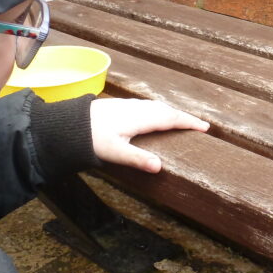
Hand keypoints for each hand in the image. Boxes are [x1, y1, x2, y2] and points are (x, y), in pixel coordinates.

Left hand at [90, 98, 209, 173]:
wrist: (67, 124)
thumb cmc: (90, 138)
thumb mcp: (115, 152)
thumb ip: (138, 159)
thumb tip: (159, 167)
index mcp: (140, 118)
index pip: (171, 118)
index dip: (189, 122)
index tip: (205, 127)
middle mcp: (136, 109)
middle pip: (166, 110)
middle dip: (183, 117)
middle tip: (198, 125)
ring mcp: (128, 105)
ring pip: (156, 106)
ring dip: (171, 112)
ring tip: (180, 121)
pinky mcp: (119, 106)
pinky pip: (147, 106)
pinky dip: (158, 111)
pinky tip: (153, 116)